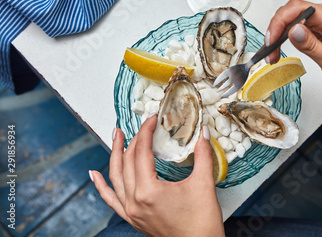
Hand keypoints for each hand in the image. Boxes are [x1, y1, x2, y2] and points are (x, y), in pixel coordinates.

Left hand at [90, 117, 224, 236]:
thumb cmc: (202, 223)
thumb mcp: (204, 184)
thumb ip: (202, 154)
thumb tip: (201, 133)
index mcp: (149, 191)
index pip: (141, 152)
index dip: (146, 131)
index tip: (153, 119)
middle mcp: (134, 201)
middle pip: (127, 161)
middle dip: (133, 139)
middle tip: (142, 125)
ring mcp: (131, 211)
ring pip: (115, 177)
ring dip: (114, 155)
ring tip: (116, 136)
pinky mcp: (133, 218)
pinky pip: (110, 200)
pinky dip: (101, 186)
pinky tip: (95, 175)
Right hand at [266, 0, 321, 116]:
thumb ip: (311, 45)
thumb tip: (292, 30)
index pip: (298, 8)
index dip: (279, 22)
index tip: (271, 40)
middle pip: (292, 10)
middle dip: (276, 28)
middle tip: (269, 50)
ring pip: (293, 16)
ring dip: (280, 33)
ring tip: (273, 53)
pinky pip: (299, 23)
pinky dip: (287, 35)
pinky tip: (281, 47)